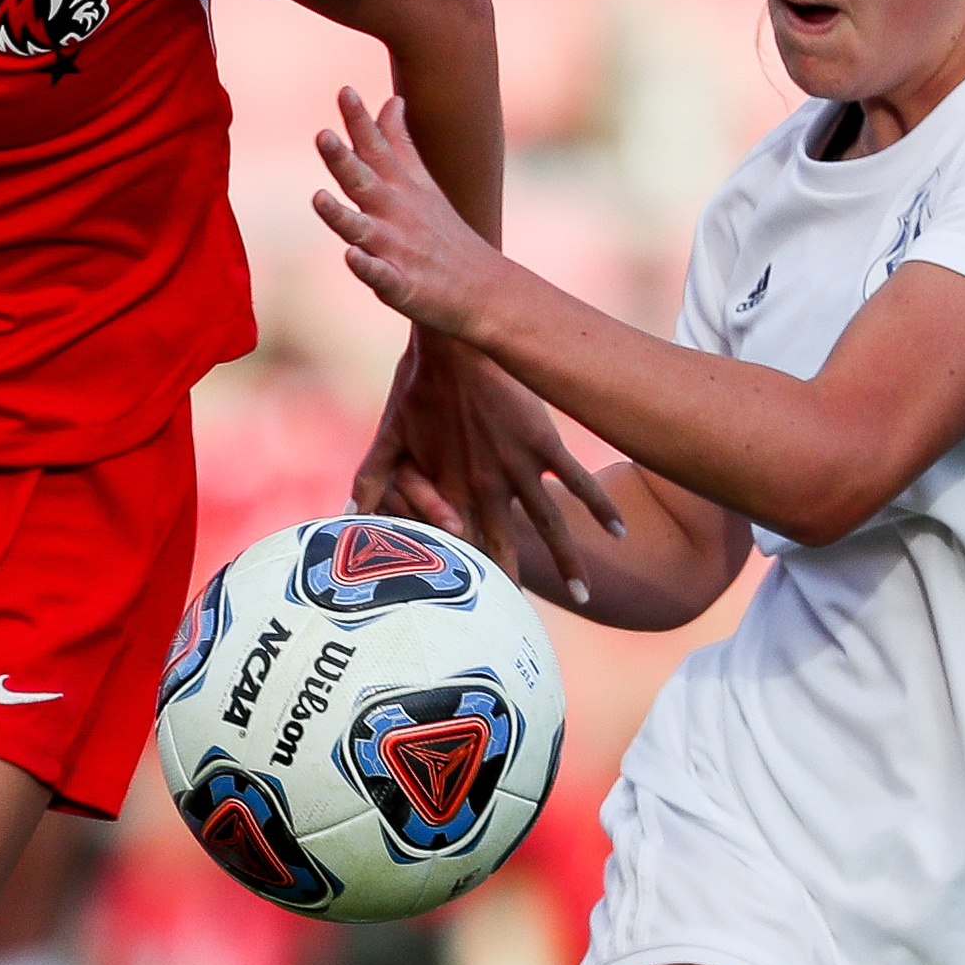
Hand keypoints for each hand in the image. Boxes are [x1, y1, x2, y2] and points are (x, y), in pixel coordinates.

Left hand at [313, 86, 498, 332]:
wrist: (484, 289)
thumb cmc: (444, 233)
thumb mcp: (422, 183)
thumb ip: (398, 142)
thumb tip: (391, 99)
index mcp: (399, 190)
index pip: (376, 150)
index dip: (359, 121)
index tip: (345, 89)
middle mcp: (396, 215)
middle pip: (363, 183)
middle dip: (343, 160)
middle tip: (323, 134)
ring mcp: (398, 250)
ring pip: (363, 230)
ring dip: (340, 215)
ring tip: (318, 197)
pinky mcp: (401, 286)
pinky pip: (380, 276)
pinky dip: (366, 267)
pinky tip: (351, 256)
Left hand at [355, 327, 625, 603]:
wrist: (453, 339)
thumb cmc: (415, 384)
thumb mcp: (387, 434)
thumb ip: (370, 477)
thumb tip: (344, 513)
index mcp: (447, 488)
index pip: (457, 549)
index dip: (465, 583)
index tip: (472, 615)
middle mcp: (485, 486)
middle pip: (504, 549)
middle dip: (514, 588)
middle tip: (523, 625)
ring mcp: (518, 467)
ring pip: (550, 527)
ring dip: (568, 563)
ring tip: (586, 597)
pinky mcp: (544, 443)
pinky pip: (580, 482)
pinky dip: (600, 507)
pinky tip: (619, 532)